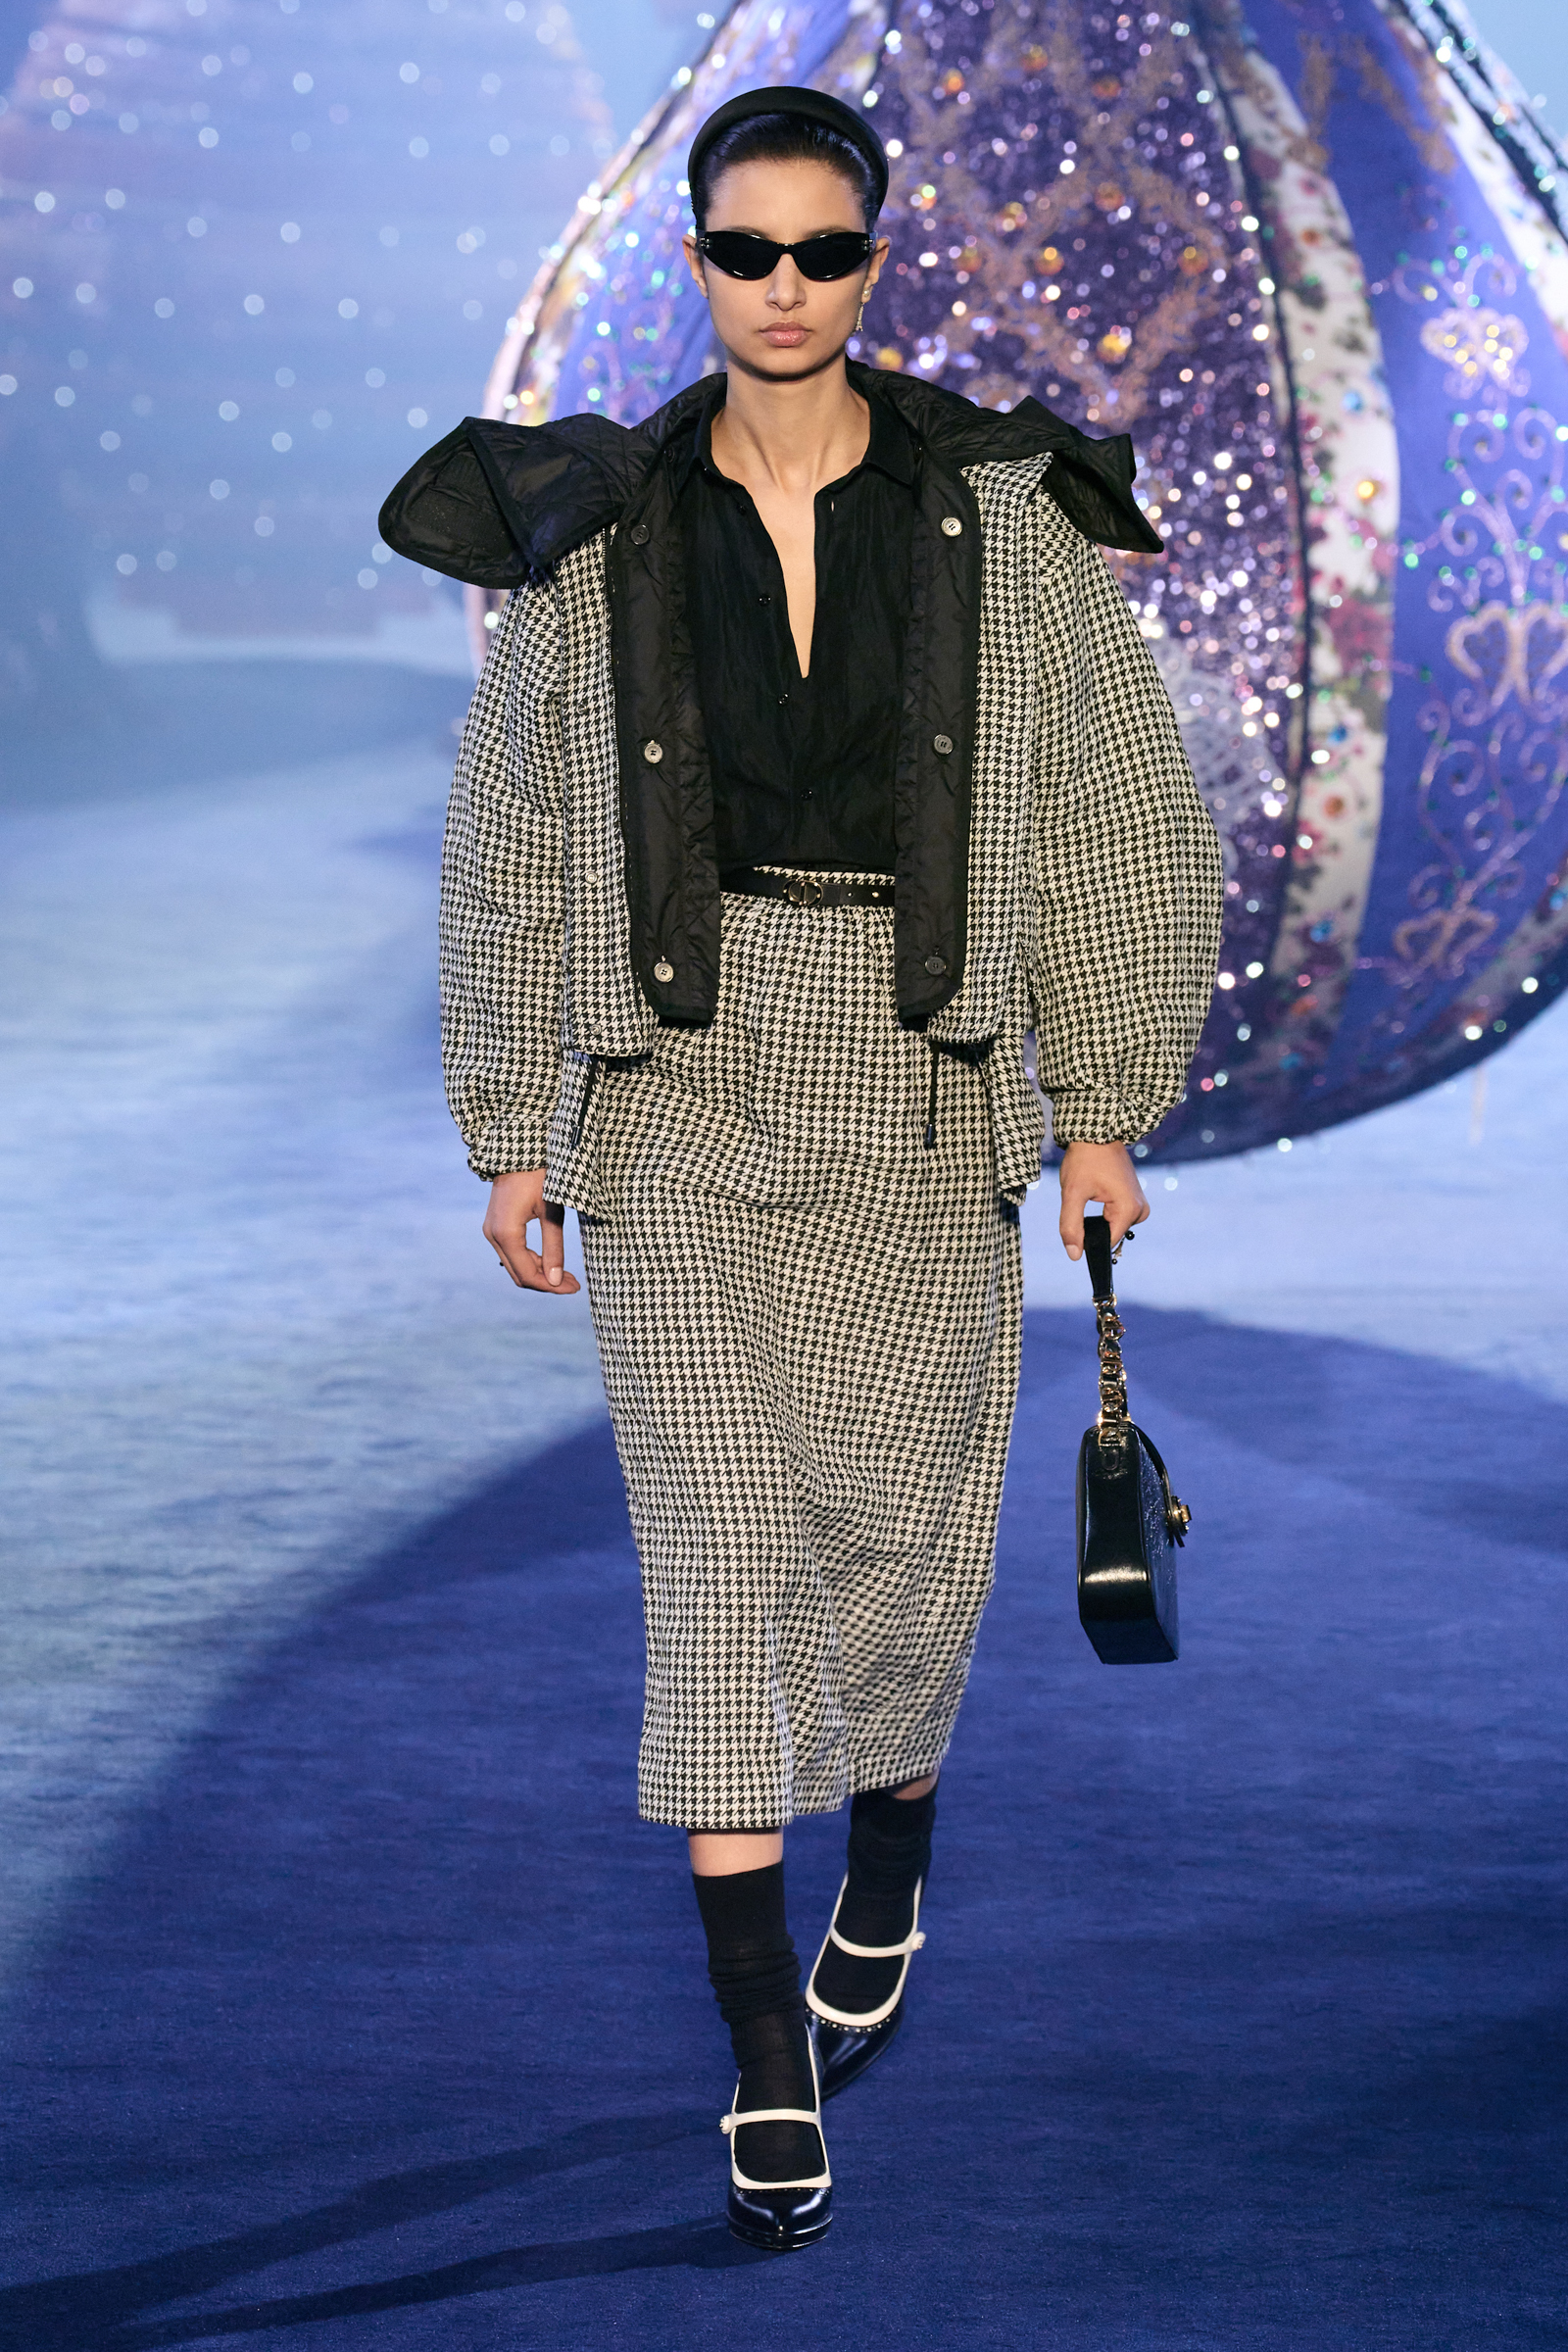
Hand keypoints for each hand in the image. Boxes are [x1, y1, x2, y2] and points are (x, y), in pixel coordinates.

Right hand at [483, 1169, 580, 1294]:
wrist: (518, 1151)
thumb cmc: (538, 1176)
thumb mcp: (552, 1211)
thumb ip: (554, 1247)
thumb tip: (556, 1281)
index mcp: (506, 1233)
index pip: (528, 1274)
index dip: (552, 1286)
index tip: (575, 1288)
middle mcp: (493, 1236)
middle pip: (519, 1275)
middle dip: (547, 1283)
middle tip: (574, 1284)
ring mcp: (492, 1231)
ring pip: (516, 1266)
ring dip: (540, 1273)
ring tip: (567, 1276)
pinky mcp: (496, 1227)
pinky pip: (513, 1253)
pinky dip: (532, 1262)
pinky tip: (551, 1262)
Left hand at [1057, 1140, 1149, 1261]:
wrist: (1098, 1133)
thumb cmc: (1085, 1160)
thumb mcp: (1072, 1193)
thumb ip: (1071, 1226)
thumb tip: (1075, 1256)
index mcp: (1129, 1210)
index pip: (1106, 1243)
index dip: (1088, 1240)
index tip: (1076, 1225)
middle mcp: (1140, 1210)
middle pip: (1109, 1234)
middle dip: (1092, 1224)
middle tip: (1084, 1198)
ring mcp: (1140, 1204)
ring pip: (1112, 1226)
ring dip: (1096, 1216)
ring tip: (1090, 1192)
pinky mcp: (1135, 1199)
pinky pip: (1116, 1216)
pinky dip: (1103, 1211)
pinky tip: (1096, 1192)